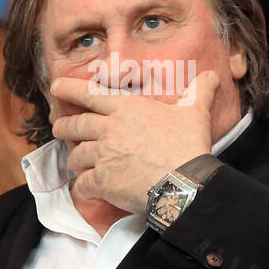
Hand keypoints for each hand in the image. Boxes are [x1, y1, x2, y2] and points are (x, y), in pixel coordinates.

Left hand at [49, 71, 219, 214]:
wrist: (185, 182)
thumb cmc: (188, 145)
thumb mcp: (195, 113)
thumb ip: (200, 92)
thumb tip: (213, 76)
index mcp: (127, 108)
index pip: (90, 94)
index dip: (69, 88)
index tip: (55, 87)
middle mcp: (110, 128)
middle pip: (75, 125)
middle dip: (64, 127)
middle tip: (59, 129)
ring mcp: (103, 155)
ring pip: (76, 155)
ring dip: (75, 160)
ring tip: (77, 165)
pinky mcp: (102, 181)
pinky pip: (82, 185)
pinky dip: (82, 189)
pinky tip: (86, 191)